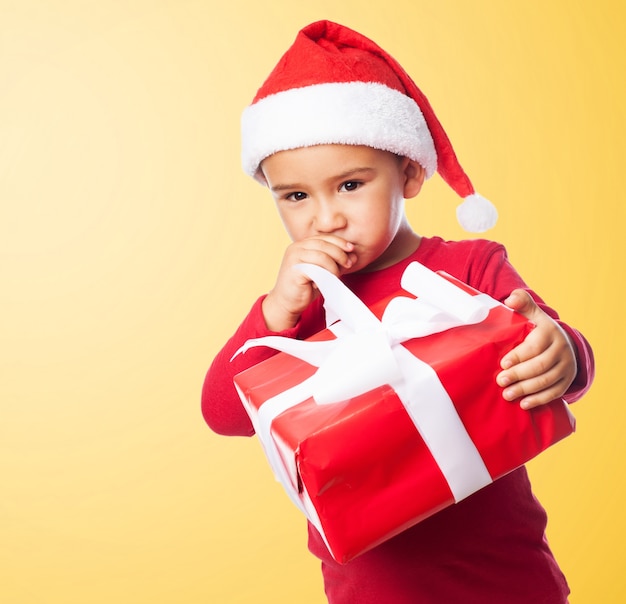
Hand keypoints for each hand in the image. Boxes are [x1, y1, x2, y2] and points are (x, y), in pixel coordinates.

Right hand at [262, 235, 356, 330]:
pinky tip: (323, 282)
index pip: (324, 237)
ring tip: (335, 276)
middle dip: (340, 253)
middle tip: (348, 264)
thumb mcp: (322, 270)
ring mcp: (294, 258)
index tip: (351, 249)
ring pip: (322, 256)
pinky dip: (325, 275)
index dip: (339, 241)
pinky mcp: (295, 270)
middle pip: (324, 244)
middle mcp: (296, 248)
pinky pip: (316, 268)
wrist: (287, 302)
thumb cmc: (305, 286)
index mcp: (302, 245)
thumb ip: (334, 261)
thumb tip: (353, 255)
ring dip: (334, 266)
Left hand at [497, 289, 577, 408]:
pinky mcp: (567, 380)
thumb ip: (522, 303)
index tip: (503, 364)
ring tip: (507, 394)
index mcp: (550, 332)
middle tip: (500, 381)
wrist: (563, 342)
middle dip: (519, 375)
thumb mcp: (532, 313)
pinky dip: (539, 399)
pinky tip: (524, 404)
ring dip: (526, 390)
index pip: (535, 346)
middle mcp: (562, 349)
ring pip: (547, 381)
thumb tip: (510, 299)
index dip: (518, 356)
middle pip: (540, 366)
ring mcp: (567, 366)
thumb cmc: (538, 328)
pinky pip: (555, 393)